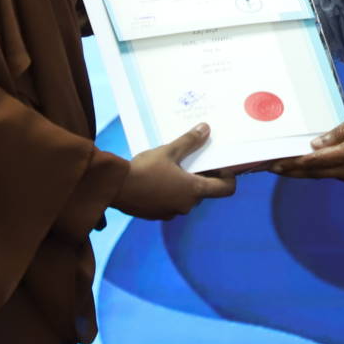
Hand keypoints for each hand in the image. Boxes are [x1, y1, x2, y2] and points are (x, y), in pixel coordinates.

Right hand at [116, 124, 237, 219]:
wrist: (115, 187)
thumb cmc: (145, 168)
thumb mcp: (169, 151)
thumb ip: (189, 141)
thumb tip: (206, 129)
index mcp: (194, 190)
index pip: (225, 189)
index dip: (228, 177)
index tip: (220, 165)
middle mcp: (187, 205)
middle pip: (204, 192)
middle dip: (201, 177)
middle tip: (192, 160)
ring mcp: (172, 212)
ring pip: (186, 198)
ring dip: (184, 185)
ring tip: (172, 169)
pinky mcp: (157, 215)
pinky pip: (171, 203)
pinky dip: (169, 193)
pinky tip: (157, 180)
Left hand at [270, 108, 343, 189]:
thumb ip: (336, 134)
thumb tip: (315, 146)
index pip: (313, 162)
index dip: (291, 164)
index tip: (274, 163)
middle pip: (316, 173)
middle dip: (293, 171)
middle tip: (272, 167)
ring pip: (329, 176)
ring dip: (310, 170)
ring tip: (291, 165)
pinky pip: (342, 177)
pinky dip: (330, 171)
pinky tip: (321, 164)